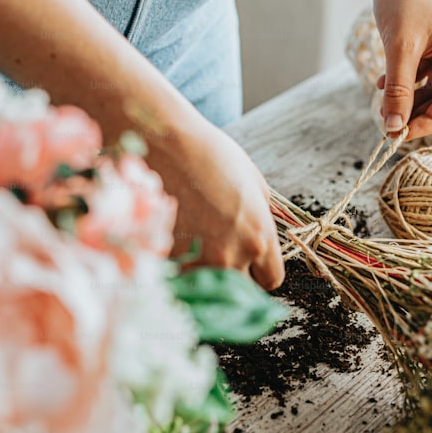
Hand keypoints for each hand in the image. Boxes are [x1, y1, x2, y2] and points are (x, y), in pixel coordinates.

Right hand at [147, 121, 284, 290]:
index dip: (260, 271)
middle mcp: (231, 256)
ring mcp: (195, 262)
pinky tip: (171, 243)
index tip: (249, 262)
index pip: (271, 279)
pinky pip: (179, 281)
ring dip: (203, 273)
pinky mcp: (165, 263)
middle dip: (233, 275)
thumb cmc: (206, 154)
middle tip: (216, 250)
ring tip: (190, 242)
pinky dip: (177, 269)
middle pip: (240, 290)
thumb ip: (262, 219)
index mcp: (258, 237)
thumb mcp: (253, 183)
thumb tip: (264, 238)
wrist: (160, 143)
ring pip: (207, 288)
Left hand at [369, 0, 431, 139]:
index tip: (401, 136)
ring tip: (383, 106)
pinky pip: (423, 73)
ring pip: (431, 87)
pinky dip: (404, 82)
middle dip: (415, 111)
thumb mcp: (400, 48)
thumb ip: (398, 90)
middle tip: (389, 126)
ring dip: (407, 98)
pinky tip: (384, 85)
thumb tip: (393, 126)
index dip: (428, 122)